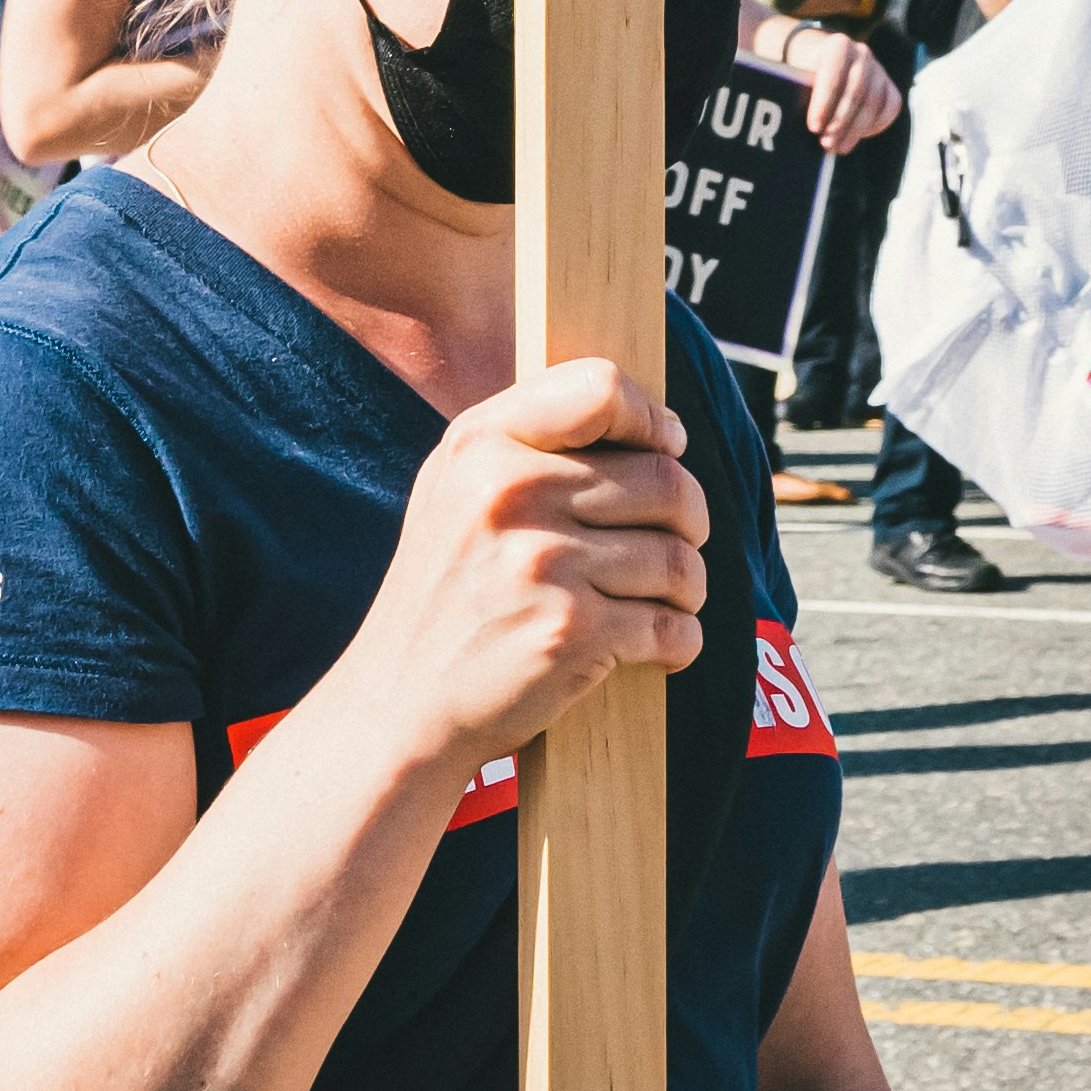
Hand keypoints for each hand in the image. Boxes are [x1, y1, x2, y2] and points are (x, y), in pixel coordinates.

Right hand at [337, 356, 705, 779]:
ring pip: (677, 558)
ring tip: (673, 596)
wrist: (399, 701)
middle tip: (683, 537)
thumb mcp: (454, 487)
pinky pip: (672, 627)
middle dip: (690, 516)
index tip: (667, 446)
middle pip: (664, 480)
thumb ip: (529, 440)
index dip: (650, 417)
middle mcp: (510, 493)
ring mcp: (542, 565)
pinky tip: (661, 643)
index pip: (601, 389)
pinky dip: (681, 639)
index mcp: (481, 443)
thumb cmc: (442, 590)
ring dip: (689, 585)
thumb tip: (656, 430)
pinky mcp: (570, 635)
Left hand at [787, 28, 897, 152]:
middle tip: (826, 143)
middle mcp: (862, 53)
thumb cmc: (805, 71)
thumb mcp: (798, 75)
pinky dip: (876, 125)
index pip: (833, 76)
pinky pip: (890, 107)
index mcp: (838, 45)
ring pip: (874, 103)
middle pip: (856, 92)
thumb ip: (800, 92)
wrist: (822, 59)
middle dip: (840, 121)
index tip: (813, 127)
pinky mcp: (888, 85)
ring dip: (855, 130)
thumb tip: (798, 123)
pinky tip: (857, 136)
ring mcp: (878, 68)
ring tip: (838, 146)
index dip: (824, 103)